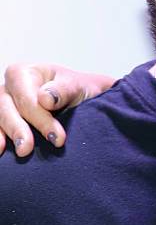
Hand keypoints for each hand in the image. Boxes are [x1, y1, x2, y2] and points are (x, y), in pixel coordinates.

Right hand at [0, 64, 115, 156]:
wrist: (80, 101)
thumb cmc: (76, 90)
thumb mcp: (77, 86)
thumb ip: (63, 90)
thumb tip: (45, 99)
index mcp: (25, 73)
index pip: (27, 98)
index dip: (41, 119)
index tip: (58, 138)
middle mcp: (9, 88)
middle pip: (6, 108)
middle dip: (17, 129)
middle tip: (26, 149)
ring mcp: (3, 104)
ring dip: (6, 134)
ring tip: (19, 152)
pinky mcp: (2, 120)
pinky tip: (1, 150)